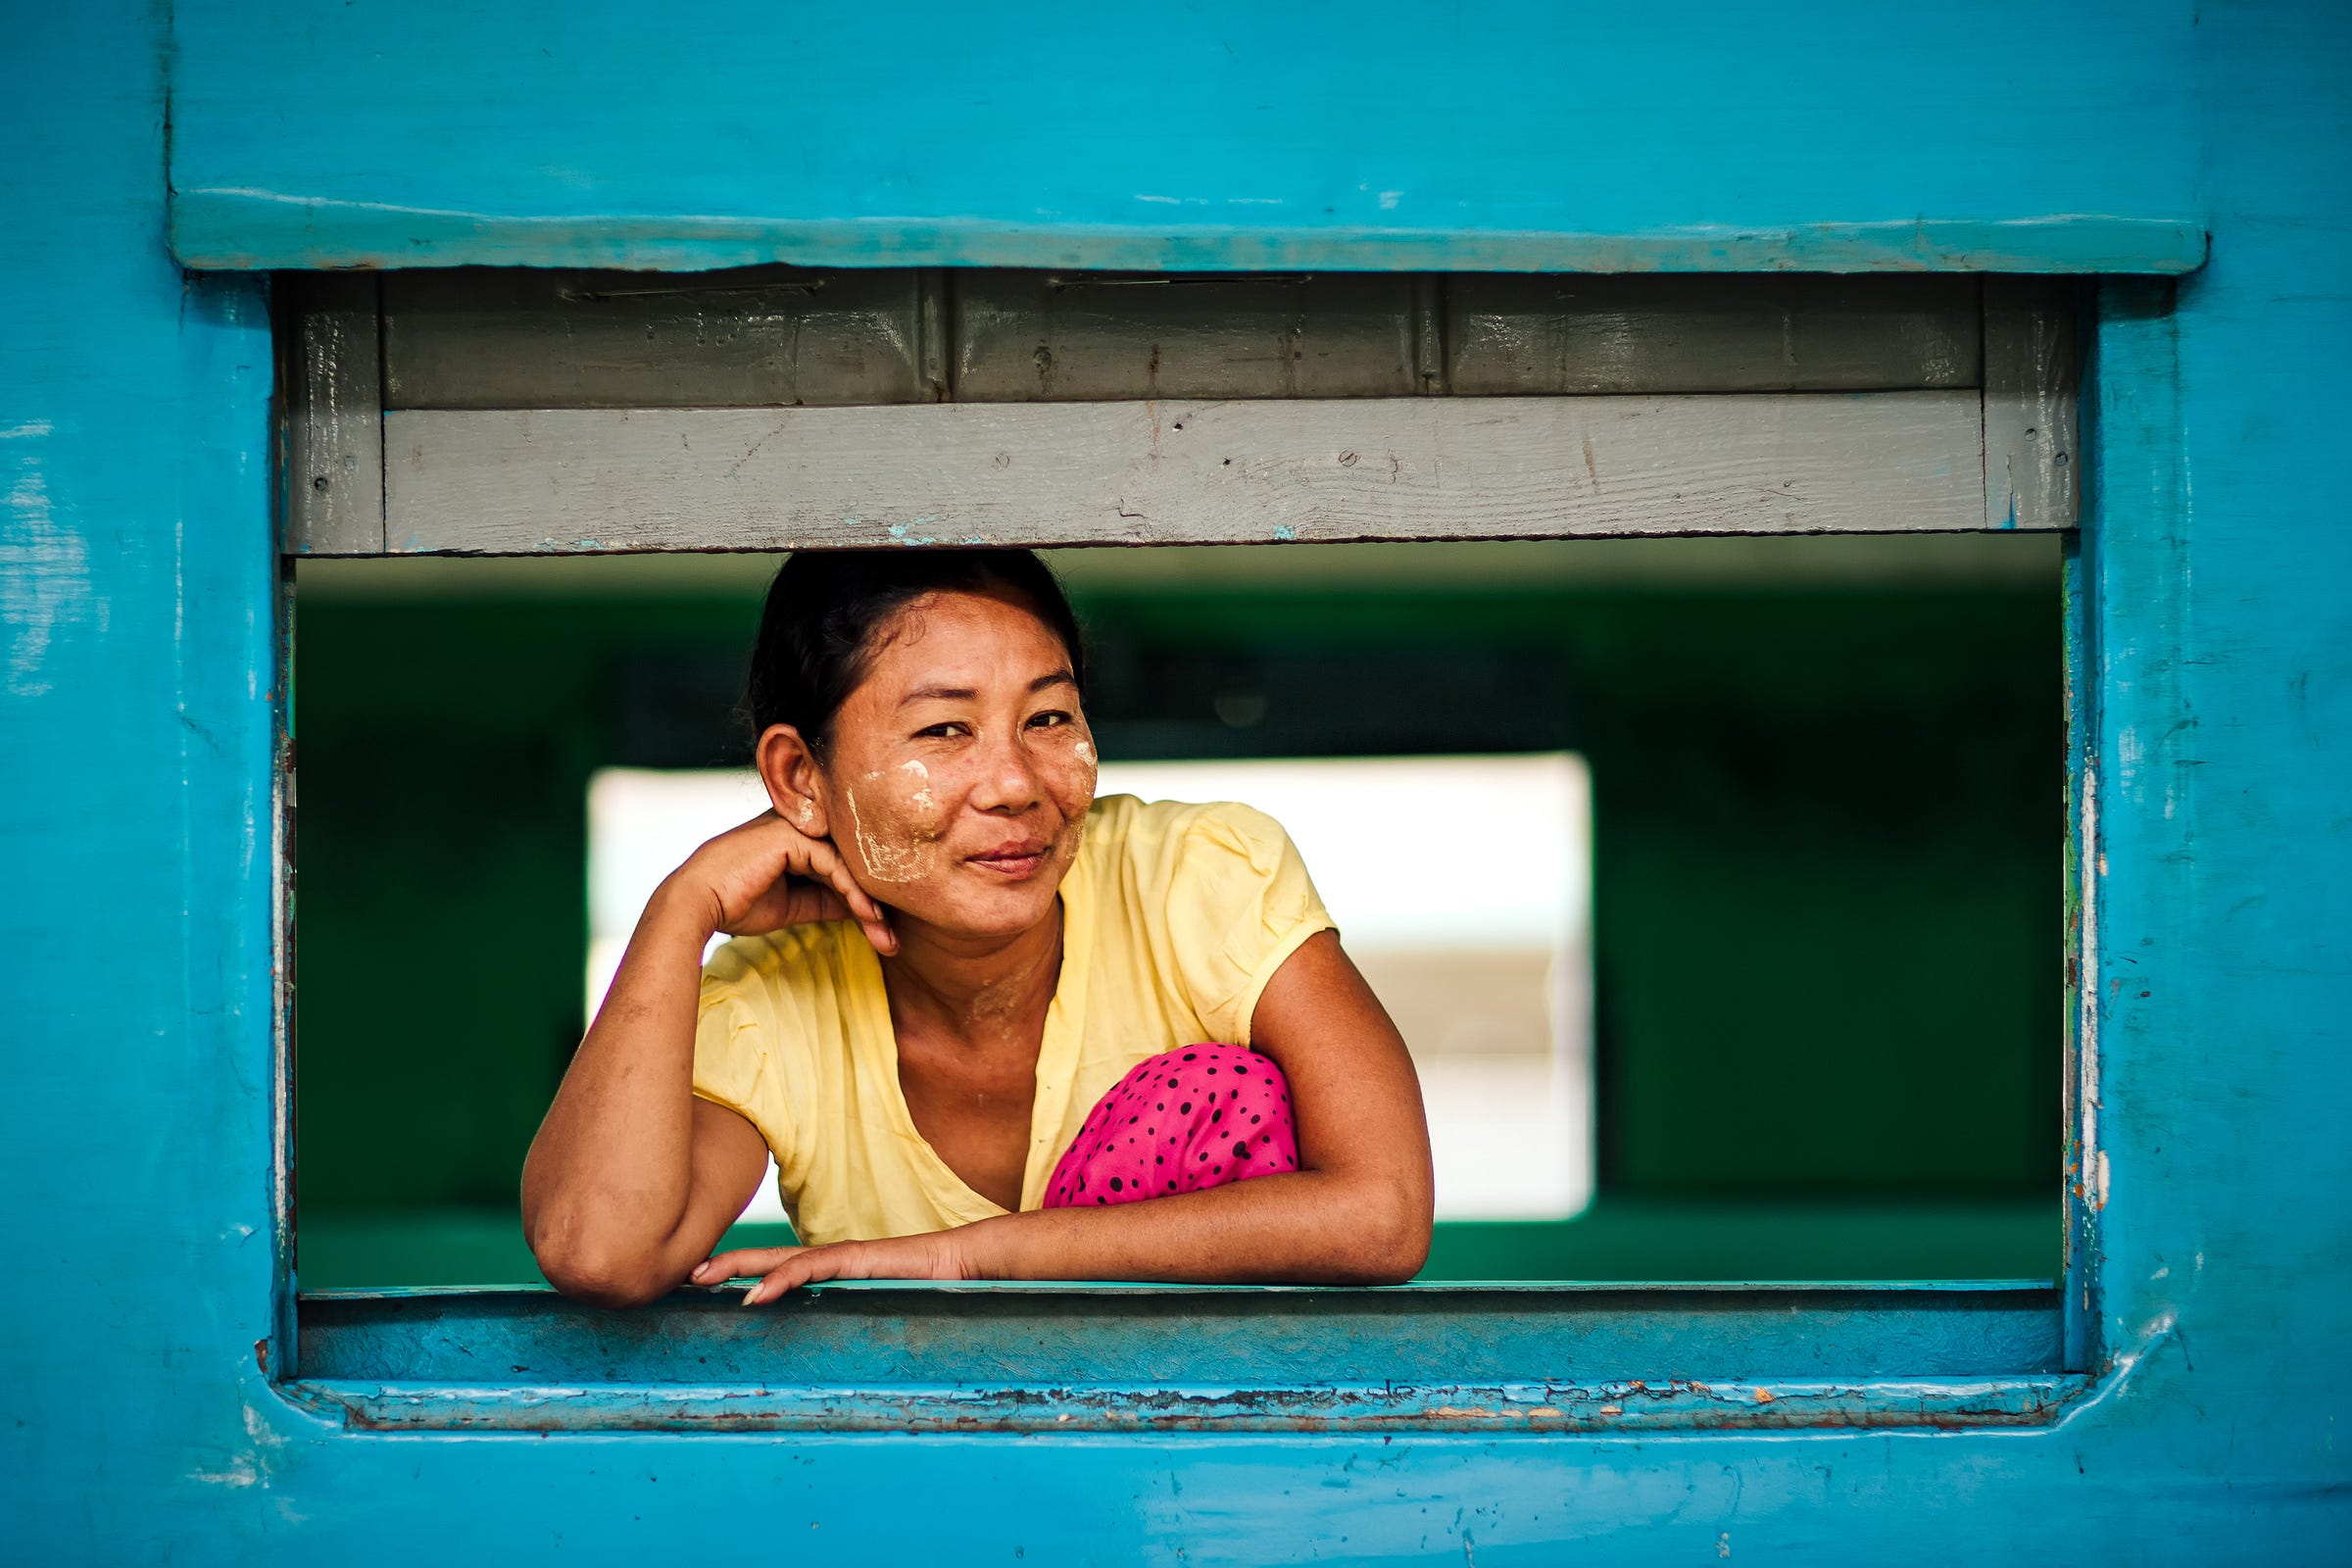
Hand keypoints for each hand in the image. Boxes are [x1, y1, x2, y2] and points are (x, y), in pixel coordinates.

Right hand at [664, 809, 896, 954]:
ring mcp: (796, 826)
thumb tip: (863, 909)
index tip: (883, 934)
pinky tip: (867, 916)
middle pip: (850, 864)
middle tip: (892, 941)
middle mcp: (800, 826)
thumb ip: (826, 900)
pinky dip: (854, 893)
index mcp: (798, 838)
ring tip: (885, 937)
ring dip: (869, 904)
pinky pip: (834, 865)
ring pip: (847, 865)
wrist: (697, 904)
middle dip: (874, 904)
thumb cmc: (736, 904)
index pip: (843, 866)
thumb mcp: (794, 905)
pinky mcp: (792, 834)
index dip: (865, 899)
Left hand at [690, 1228, 980, 1303]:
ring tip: (704, 1278)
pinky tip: (756, 1292)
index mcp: (830, 1274)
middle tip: (685, 1275)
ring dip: (738, 1267)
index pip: (777, 1268)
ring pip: (779, 1258)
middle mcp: (829, 1261)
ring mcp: (841, 1258)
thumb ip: (851, 1322)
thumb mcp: (878, 1312)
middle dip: (724, 1263)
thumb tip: (828, 1352)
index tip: (705, 1283)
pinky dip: (781, 1278)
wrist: (965, 1266)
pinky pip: (812, 1266)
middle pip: (766, 1258)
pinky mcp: (857, 1259)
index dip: (740, 1270)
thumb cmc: (926, 1291)